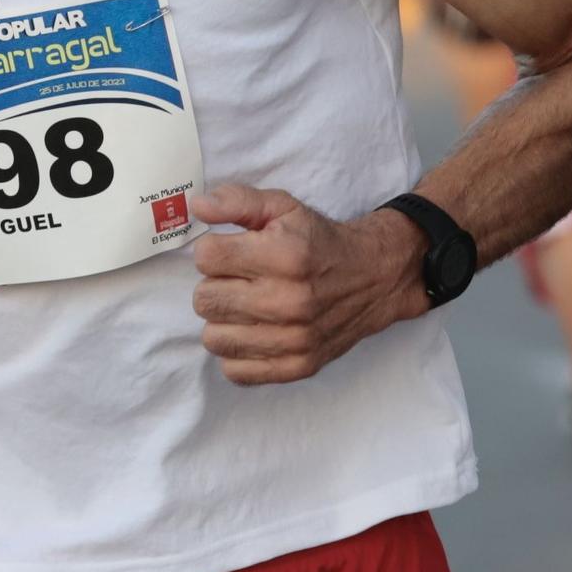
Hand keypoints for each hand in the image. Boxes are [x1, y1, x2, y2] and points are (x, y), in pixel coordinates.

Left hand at [189, 185, 427, 385]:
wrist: (373, 278)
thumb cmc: (319, 241)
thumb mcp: (283, 207)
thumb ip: (237, 201)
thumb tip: (197, 207)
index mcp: (284, 255)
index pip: (206, 257)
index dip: (213, 250)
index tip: (231, 251)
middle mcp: (289, 300)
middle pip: (204, 299)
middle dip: (215, 284)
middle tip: (240, 279)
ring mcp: (294, 339)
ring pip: (213, 338)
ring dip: (223, 320)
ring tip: (245, 305)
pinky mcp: (297, 366)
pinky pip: (235, 370)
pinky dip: (238, 351)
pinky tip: (254, 331)